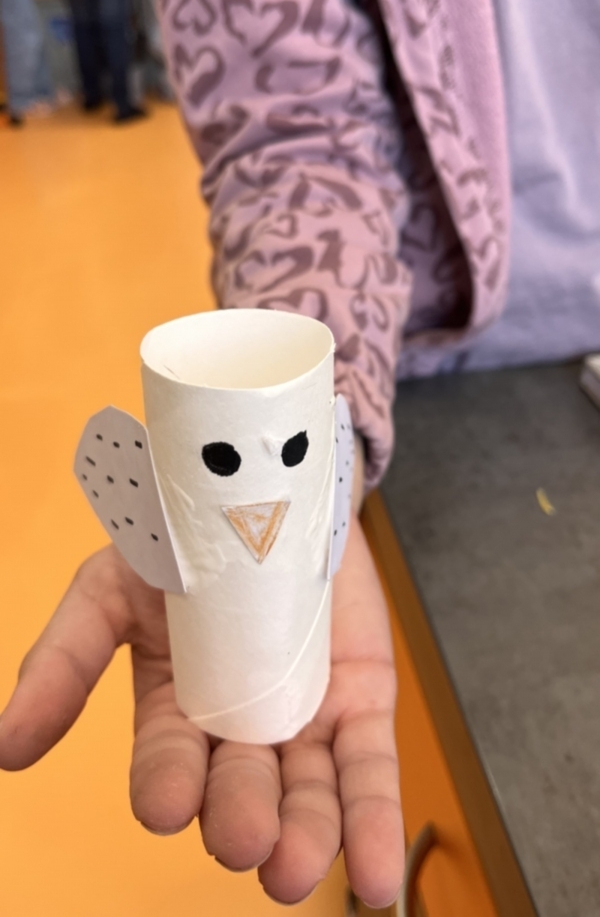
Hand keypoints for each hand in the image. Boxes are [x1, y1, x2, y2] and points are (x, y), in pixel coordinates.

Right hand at [0, 515, 403, 907]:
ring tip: (293, 869)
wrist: (273, 486)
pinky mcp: (361, 704)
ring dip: (305, 840)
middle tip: (244, 838)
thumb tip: (5, 745)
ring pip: (306, 797)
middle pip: (238, 789)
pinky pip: (367, 770)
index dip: (168, 786)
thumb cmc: (187, 540)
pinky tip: (373, 877)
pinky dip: (372, 822)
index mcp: (174, 708)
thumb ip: (65, 660)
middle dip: (238, 818)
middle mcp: (239, 729)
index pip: (167, 763)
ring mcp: (304, 720)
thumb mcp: (112, 587)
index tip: (168, 803)